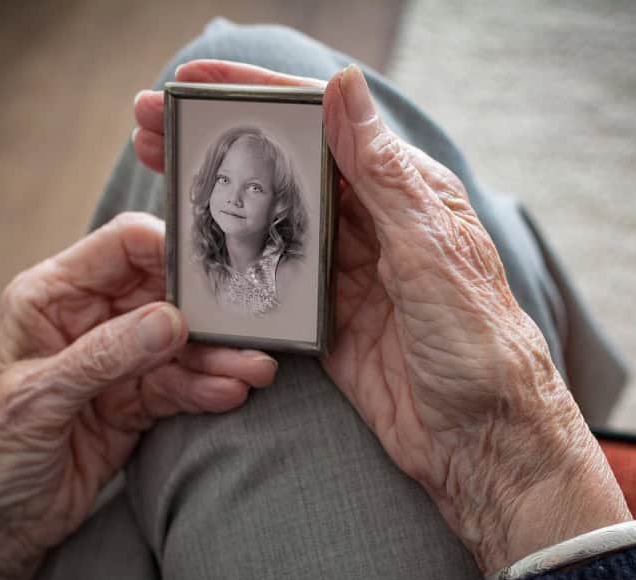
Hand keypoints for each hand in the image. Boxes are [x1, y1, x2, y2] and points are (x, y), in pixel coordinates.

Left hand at [0, 212, 277, 579]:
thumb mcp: (38, 398)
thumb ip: (104, 356)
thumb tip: (170, 322)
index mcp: (53, 297)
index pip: (122, 248)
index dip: (168, 250)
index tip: (210, 270)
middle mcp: (89, 321)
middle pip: (163, 296)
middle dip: (206, 313)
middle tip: (249, 327)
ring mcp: (116, 363)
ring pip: (179, 346)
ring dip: (217, 357)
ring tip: (255, 370)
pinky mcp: (135, 402)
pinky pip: (179, 386)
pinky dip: (206, 389)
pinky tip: (231, 392)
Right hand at [135, 62, 629, 573]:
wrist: (484, 442)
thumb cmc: (480, 345)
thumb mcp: (431, 251)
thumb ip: (384, 174)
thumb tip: (342, 86)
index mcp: (404, 191)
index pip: (322, 124)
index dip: (256, 96)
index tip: (193, 81)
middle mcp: (373, 225)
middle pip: (284, 167)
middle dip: (218, 139)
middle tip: (150, 123)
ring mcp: (346, 274)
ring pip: (270, 220)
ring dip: (216, 196)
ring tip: (155, 171)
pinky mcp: (327, 322)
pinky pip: (269, 282)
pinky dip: (231, 263)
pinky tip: (190, 251)